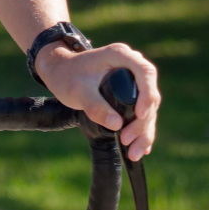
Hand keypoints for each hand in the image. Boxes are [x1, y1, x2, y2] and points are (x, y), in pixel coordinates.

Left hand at [36, 43, 160, 160]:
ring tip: (134, 153)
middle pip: (149, 95)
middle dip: (142, 122)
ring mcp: (133, 80)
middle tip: (126, 140)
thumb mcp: (77, 91)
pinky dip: (141, 131)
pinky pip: (142, 113)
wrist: (59, 71)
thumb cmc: (67, 75)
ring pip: (148, 108)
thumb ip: (95, 106)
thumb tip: (117, 125)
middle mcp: (131, 66)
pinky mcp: (131, 94)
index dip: (147, 95)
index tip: (139, 115)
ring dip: (144, 131)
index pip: (145, 73)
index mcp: (120, 56)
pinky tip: (142, 148)